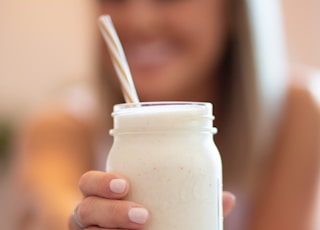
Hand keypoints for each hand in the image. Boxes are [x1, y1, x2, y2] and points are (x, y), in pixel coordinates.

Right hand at [68, 171, 235, 228]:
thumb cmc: (154, 222)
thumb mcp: (170, 211)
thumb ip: (193, 204)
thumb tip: (229, 197)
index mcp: (105, 197)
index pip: (89, 183)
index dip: (100, 182)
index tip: (125, 184)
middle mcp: (91, 216)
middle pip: (84, 209)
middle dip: (109, 211)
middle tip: (142, 215)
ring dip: (110, 229)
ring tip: (144, 227)